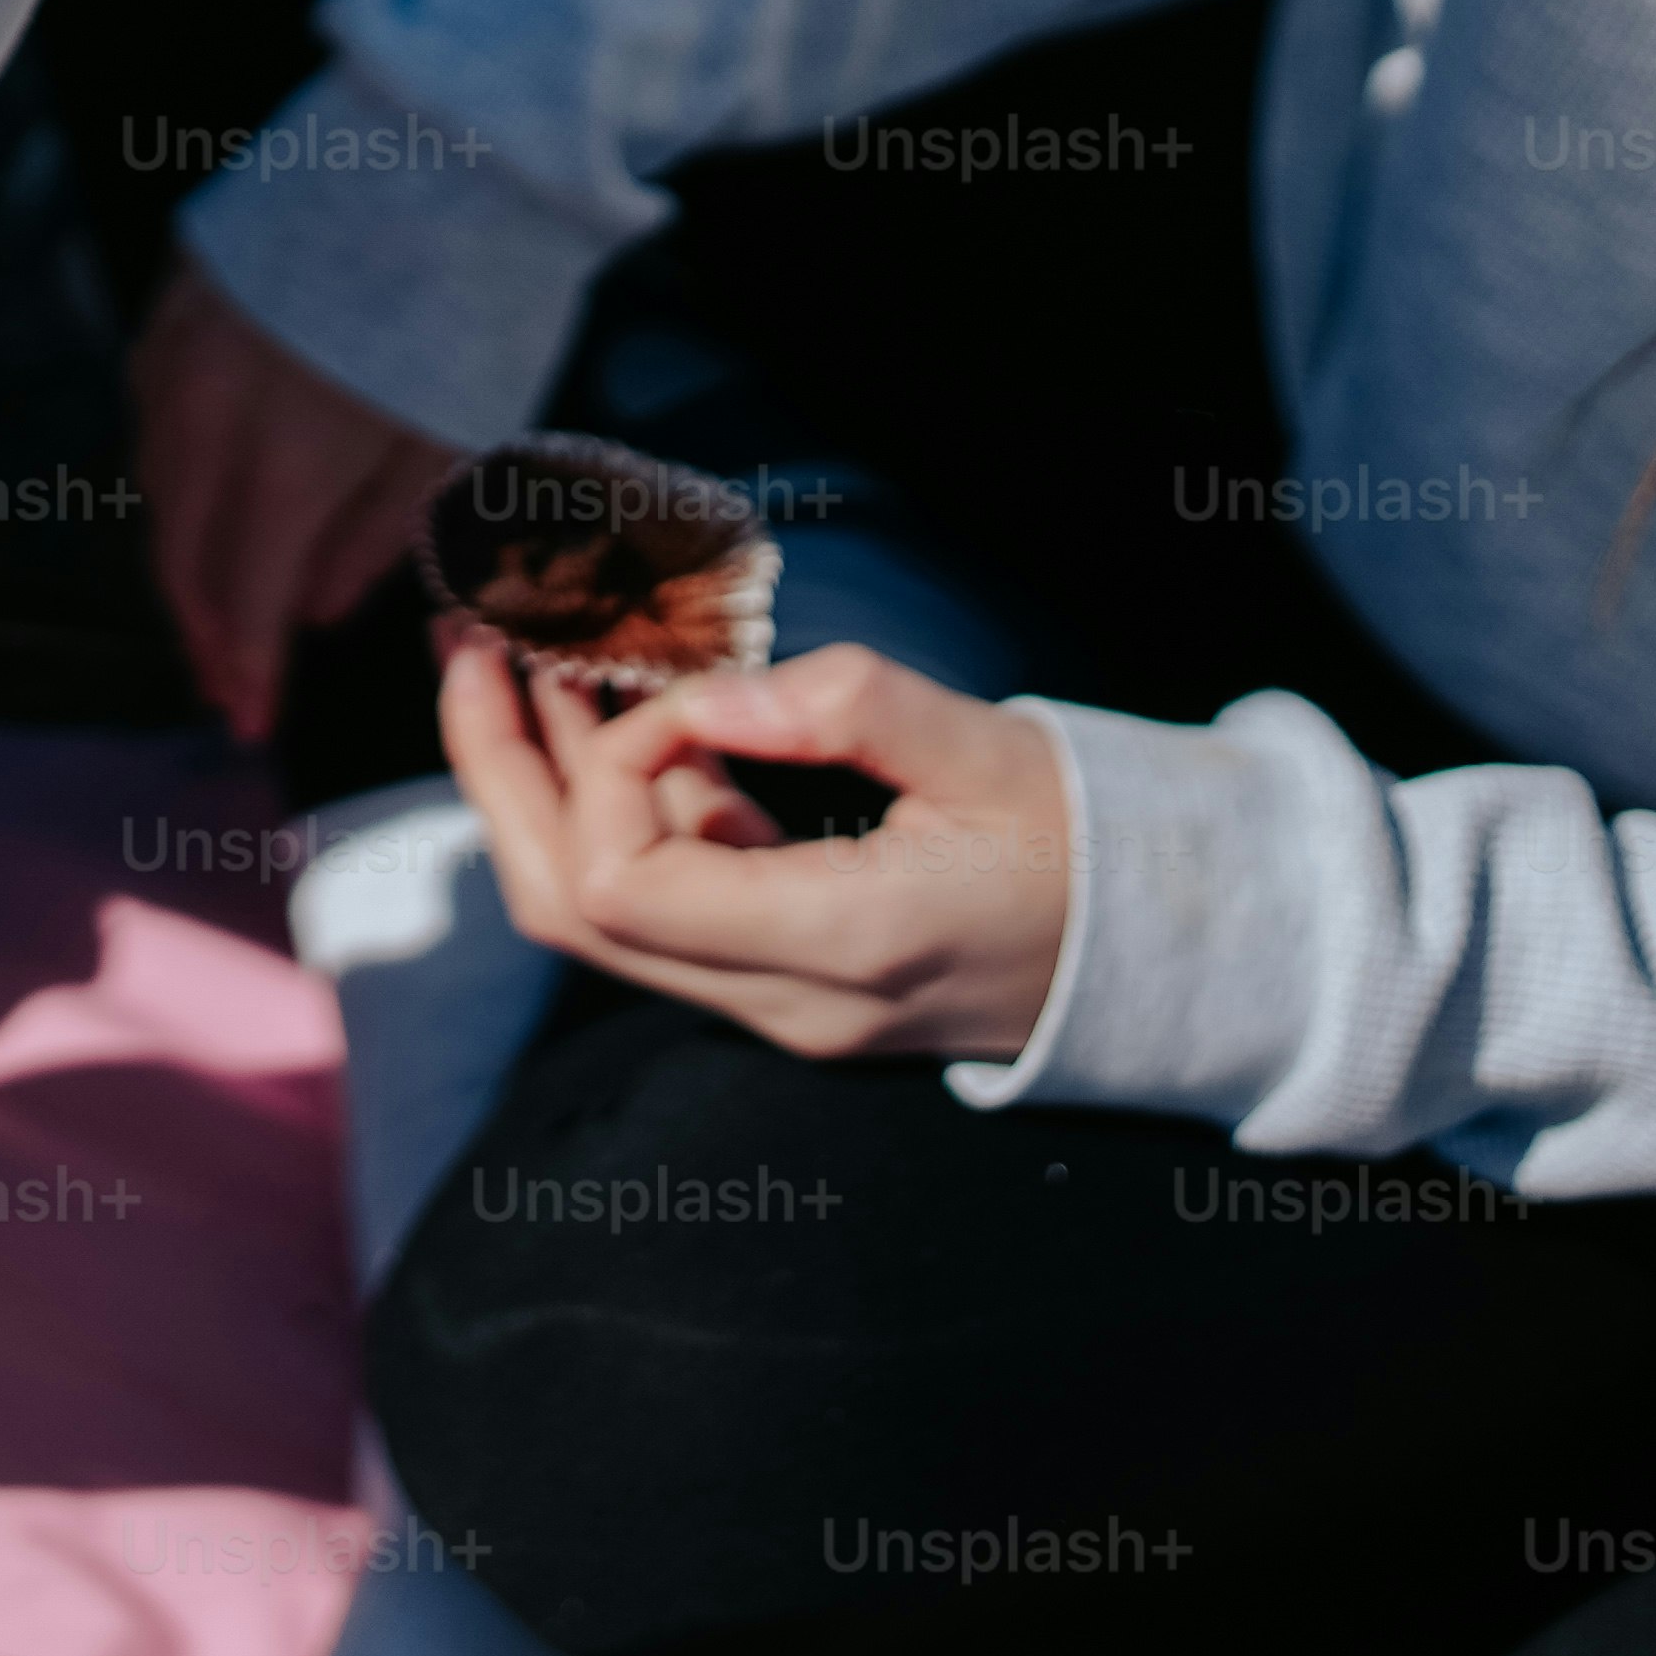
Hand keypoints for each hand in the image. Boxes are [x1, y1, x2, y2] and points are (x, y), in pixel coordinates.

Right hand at [134, 261, 452, 737]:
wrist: (447, 147)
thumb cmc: (472, 297)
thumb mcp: (449, 440)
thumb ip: (377, 536)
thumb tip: (318, 608)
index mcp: (285, 460)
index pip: (243, 597)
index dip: (246, 666)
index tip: (253, 719)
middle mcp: (207, 415)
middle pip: (181, 555)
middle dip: (205, 632)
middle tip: (232, 683)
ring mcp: (179, 356)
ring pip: (157, 488)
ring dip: (186, 559)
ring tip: (222, 604)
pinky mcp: (175, 308)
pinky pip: (154, 417)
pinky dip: (176, 477)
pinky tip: (208, 499)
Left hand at [440, 626, 1073, 1061]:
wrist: (1186, 954)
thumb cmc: (1103, 842)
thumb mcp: (989, 751)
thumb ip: (843, 711)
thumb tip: (704, 691)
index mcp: (837, 946)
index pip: (618, 881)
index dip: (607, 768)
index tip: (673, 684)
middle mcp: (785, 1000)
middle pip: (569, 909)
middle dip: (502, 774)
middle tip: (468, 651)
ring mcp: (780, 1003)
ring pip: (604, 910)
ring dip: (555, 784)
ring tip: (535, 663)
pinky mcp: (790, 981)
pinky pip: (672, 902)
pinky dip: (635, 811)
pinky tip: (632, 723)